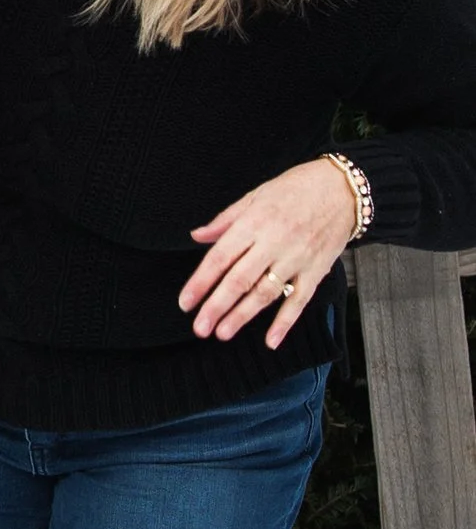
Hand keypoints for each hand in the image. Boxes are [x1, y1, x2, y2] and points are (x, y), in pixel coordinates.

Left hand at [180, 160, 358, 346]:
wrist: (342, 189)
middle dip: (217, 306)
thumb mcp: (255, 195)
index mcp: (254, 223)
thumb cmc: (297, 188)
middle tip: (200, 327)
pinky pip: (299, 300)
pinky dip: (285, 322)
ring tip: (223, 332)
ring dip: (243, 315)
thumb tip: (198, 236)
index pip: (220, 257)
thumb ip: (225, 220)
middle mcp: (273, 243)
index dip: (201, 282)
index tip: (186, 302)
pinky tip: (271, 339)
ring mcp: (296, 259)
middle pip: (239, 279)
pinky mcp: (316, 270)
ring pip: (265, 293)